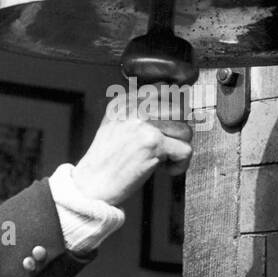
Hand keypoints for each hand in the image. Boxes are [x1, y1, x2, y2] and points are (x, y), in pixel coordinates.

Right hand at [70, 90, 193, 205]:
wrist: (91, 184)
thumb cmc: (106, 161)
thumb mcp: (115, 125)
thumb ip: (137, 113)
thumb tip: (172, 104)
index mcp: (126, 101)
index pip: (166, 92)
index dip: (175, 113)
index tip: (169, 130)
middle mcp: (135, 108)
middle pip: (181, 110)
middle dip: (178, 132)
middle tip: (167, 147)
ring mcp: (145, 124)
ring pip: (186, 131)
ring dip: (178, 149)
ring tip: (162, 160)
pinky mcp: (153, 143)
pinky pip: (185, 150)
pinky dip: (180, 165)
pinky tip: (165, 170)